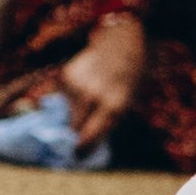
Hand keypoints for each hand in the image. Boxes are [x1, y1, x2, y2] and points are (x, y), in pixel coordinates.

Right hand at [60, 14, 146, 145]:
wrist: (122, 40)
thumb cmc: (131, 76)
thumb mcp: (129, 102)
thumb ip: (109, 121)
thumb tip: (87, 142)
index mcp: (114, 106)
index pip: (90, 137)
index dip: (83, 149)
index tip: (79, 154)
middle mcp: (93, 97)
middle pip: (75, 128)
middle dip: (78, 131)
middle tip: (84, 129)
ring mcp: (77, 86)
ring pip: (68, 112)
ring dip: (76, 112)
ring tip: (91, 98)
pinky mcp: (66, 76)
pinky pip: (64, 97)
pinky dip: (72, 97)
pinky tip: (85, 85)